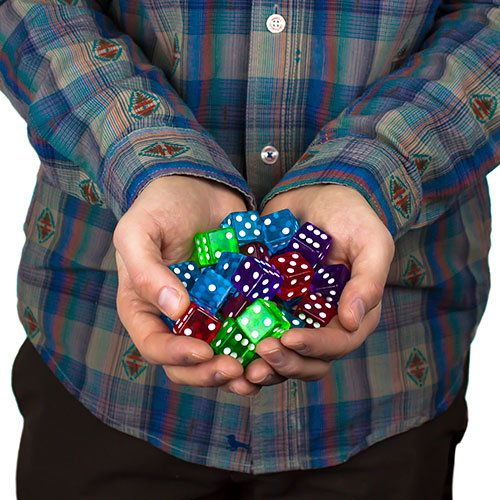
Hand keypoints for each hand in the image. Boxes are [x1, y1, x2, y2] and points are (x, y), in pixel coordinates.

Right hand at [113, 175, 261, 395]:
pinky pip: (247, 329)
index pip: (155, 345)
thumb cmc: (160, 206)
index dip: (177, 356)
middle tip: (237, 370)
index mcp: (146, 307)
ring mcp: (209, 312)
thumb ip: (147, 270)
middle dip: (210, 373)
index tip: (203, 352)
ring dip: (240, 369)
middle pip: (188, 363)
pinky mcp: (236, 301)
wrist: (198, 186)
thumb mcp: (139, 231)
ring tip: (261, 371)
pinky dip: (260, 341)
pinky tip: (277, 344)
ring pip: (221, 354)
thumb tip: (175, 309)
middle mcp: (176, 318)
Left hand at [244, 184, 394, 385]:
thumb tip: (352, 321)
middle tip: (261, 353)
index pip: (338, 342)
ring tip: (242, 363)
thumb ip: (368, 280)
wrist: (315, 191)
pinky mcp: (269, 302)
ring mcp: (294, 313)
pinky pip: (257, 328)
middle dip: (286, 363)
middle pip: (309, 359)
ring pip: (282, 353)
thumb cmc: (350, 214)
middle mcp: (322, 320)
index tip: (289, 338)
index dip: (315, 346)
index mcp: (352, 311)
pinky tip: (227, 345)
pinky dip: (244, 342)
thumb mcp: (370, 241)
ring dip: (264, 364)